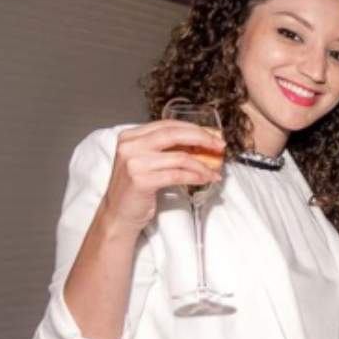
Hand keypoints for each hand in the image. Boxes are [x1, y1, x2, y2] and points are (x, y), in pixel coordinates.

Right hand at [100, 120, 223, 234]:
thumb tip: (199, 143)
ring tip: (214, 172)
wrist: (118, 214)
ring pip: (180, 157)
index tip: (212, 136)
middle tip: (219, 146)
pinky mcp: (142, 180)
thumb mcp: (145, 161)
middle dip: (202, 138)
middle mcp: (130, 146)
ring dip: (203, 165)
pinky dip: (196, 177)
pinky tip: (204, 179)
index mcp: (130, 137)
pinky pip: (178, 175)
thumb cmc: (136, 189)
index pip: (167, 125)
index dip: (193, 129)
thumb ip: (164, 149)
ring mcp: (134, 163)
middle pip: (174, 134)